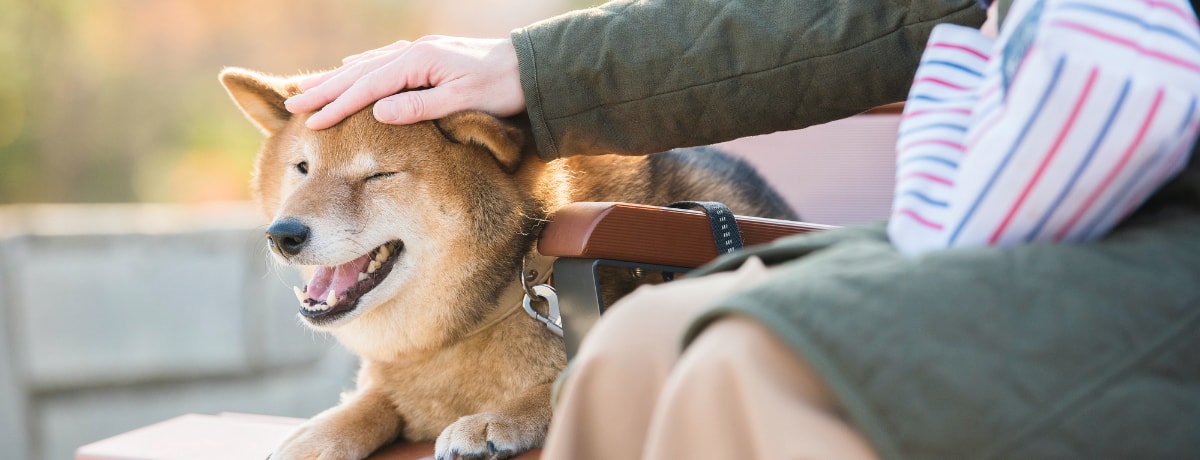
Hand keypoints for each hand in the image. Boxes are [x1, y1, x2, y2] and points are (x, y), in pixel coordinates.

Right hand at [285, 36, 524, 129]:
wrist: (528, 66)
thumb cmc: (500, 87)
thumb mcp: (463, 100)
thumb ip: (421, 107)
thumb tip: (378, 113)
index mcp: (419, 61)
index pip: (368, 86)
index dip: (338, 104)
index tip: (311, 121)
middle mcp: (414, 52)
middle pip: (359, 72)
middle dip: (324, 89)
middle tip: (292, 105)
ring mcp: (418, 53)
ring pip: (367, 66)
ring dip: (336, 79)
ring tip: (308, 91)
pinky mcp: (426, 58)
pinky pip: (383, 63)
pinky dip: (361, 70)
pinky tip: (350, 71)